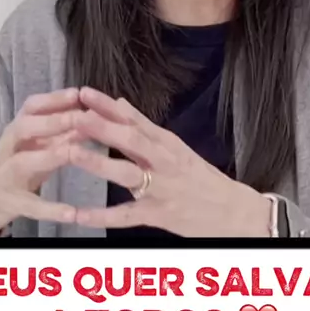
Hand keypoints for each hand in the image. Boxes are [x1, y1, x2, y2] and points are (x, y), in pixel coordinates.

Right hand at [0, 88, 87, 236]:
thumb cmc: (13, 171)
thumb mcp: (35, 150)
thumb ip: (60, 136)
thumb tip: (90, 117)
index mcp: (16, 133)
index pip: (31, 108)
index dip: (53, 99)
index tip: (78, 93)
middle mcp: (8, 150)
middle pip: (23, 128)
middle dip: (53, 121)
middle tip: (80, 117)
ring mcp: (5, 177)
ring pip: (23, 163)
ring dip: (50, 155)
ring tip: (74, 152)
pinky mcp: (9, 203)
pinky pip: (31, 206)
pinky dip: (51, 209)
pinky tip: (73, 213)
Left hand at [69, 87, 271, 236]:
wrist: (236, 213)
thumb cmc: (204, 180)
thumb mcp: (178, 148)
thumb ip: (146, 127)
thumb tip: (120, 103)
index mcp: (168, 144)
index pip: (135, 119)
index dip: (108, 106)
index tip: (84, 93)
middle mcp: (164, 162)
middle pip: (131, 140)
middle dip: (102, 126)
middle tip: (75, 115)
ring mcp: (161, 189)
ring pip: (127, 173)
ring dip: (98, 163)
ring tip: (72, 153)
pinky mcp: (159, 215)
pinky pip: (126, 216)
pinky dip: (101, 217)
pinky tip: (78, 216)